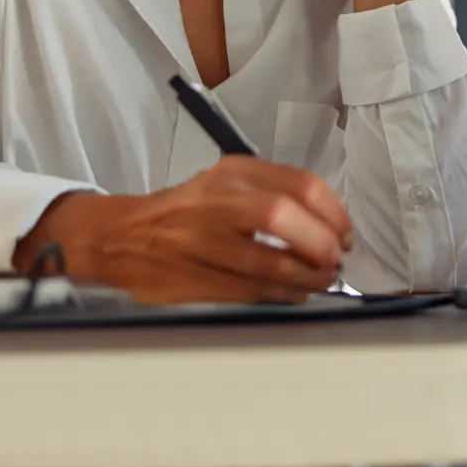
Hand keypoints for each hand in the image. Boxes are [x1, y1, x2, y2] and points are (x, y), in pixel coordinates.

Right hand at [12, 156, 353, 303]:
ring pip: (264, 259)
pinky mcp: (190, 275)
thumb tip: (328, 226)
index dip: (332, 213)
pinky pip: (245, 288)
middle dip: (319, 243)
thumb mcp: (226, 184)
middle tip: (335, 259)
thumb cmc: (185, 211)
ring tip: (321, 280)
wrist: (120, 235)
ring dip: (304, 276)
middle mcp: (216, 199)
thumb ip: (272, 195)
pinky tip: (294, 294)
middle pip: (280, 216)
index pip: (298, 184)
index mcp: (233, 172)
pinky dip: (278, 294)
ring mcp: (200, 238)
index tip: (345, 233)